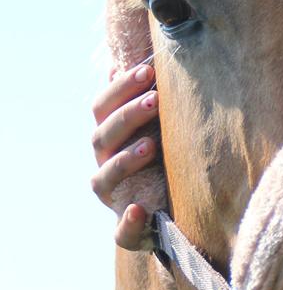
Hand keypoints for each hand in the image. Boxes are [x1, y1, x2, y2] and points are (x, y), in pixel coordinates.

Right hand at [91, 61, 157, 249]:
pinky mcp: (128, 229)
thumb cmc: (163, 156)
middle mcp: (104, 164)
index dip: (120, 87)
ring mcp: (113, 197)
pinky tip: (140, 211)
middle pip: (102, 136)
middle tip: (155, 100)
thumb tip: (127, 58)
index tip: (148, 69)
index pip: (102, 107)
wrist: (173, 209)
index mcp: (109, 137)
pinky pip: (122, 231)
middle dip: (127, 116)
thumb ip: (145, 97)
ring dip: (125, 160)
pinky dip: (128, 222)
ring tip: (151, 146)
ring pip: (104, 178)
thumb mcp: (157, 125)